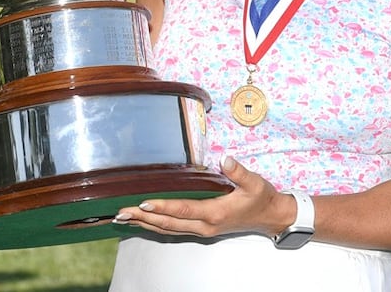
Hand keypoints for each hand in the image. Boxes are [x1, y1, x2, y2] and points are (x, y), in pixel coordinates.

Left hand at [111, 156, 288, 238]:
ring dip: (145, 223)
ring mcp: (202, 230)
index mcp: (215, 213)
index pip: (183, 210)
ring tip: (124, 218)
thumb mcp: (255, 183)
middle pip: (168, 223)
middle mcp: (205, 225)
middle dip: (144, 217)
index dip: (163, 206)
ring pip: (168, 229)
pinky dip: (155, 226)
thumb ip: (238, 172)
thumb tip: (225, 159)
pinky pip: (173, 230)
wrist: (270, 217)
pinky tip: (144, 221)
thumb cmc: (261, 199)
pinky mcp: (201, 229)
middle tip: (121, 212)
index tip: (143, 202)